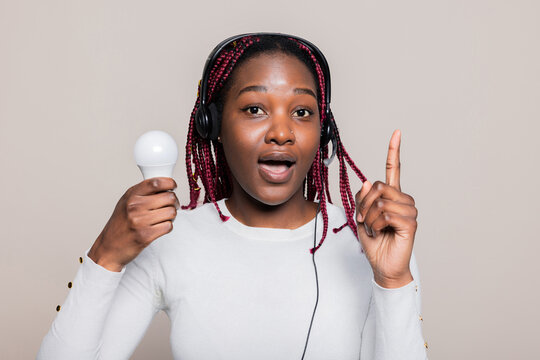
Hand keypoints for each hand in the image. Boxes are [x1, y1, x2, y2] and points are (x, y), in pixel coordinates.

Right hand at [88, 177, 178, 271]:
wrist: (109, 248)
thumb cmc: (119, 225)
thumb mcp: (126, 202)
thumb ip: (142, 193)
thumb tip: (164, 186)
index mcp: (131, 195)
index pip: (156, 182)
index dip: (169, 183)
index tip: (173, 186)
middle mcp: (135, 207)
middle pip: (169, 197)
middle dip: (175, 202)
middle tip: (172, 205)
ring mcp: (140, 221)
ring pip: (171, 212)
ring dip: (172, 216)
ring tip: (164, 218)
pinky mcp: (146, 235)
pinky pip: (168, 226)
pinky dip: (167, 227)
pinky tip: (159, 227)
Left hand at [355, 130, 417, 287]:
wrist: (383, 265)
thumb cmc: (374, 240)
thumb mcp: (361, 216)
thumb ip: (363, 198)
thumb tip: (367, 181)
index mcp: (391, 195)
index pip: (394, 169)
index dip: (394, 151)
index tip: (397, 132)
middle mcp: (402, 199)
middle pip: (378, 186)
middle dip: (364, 205)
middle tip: (364, 221)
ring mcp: (409, 211)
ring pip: (380, 202)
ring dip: (369, 218)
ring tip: (375, 230)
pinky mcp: (411, 223)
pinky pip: (386, 215)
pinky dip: (376, 226)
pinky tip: (381, 234)